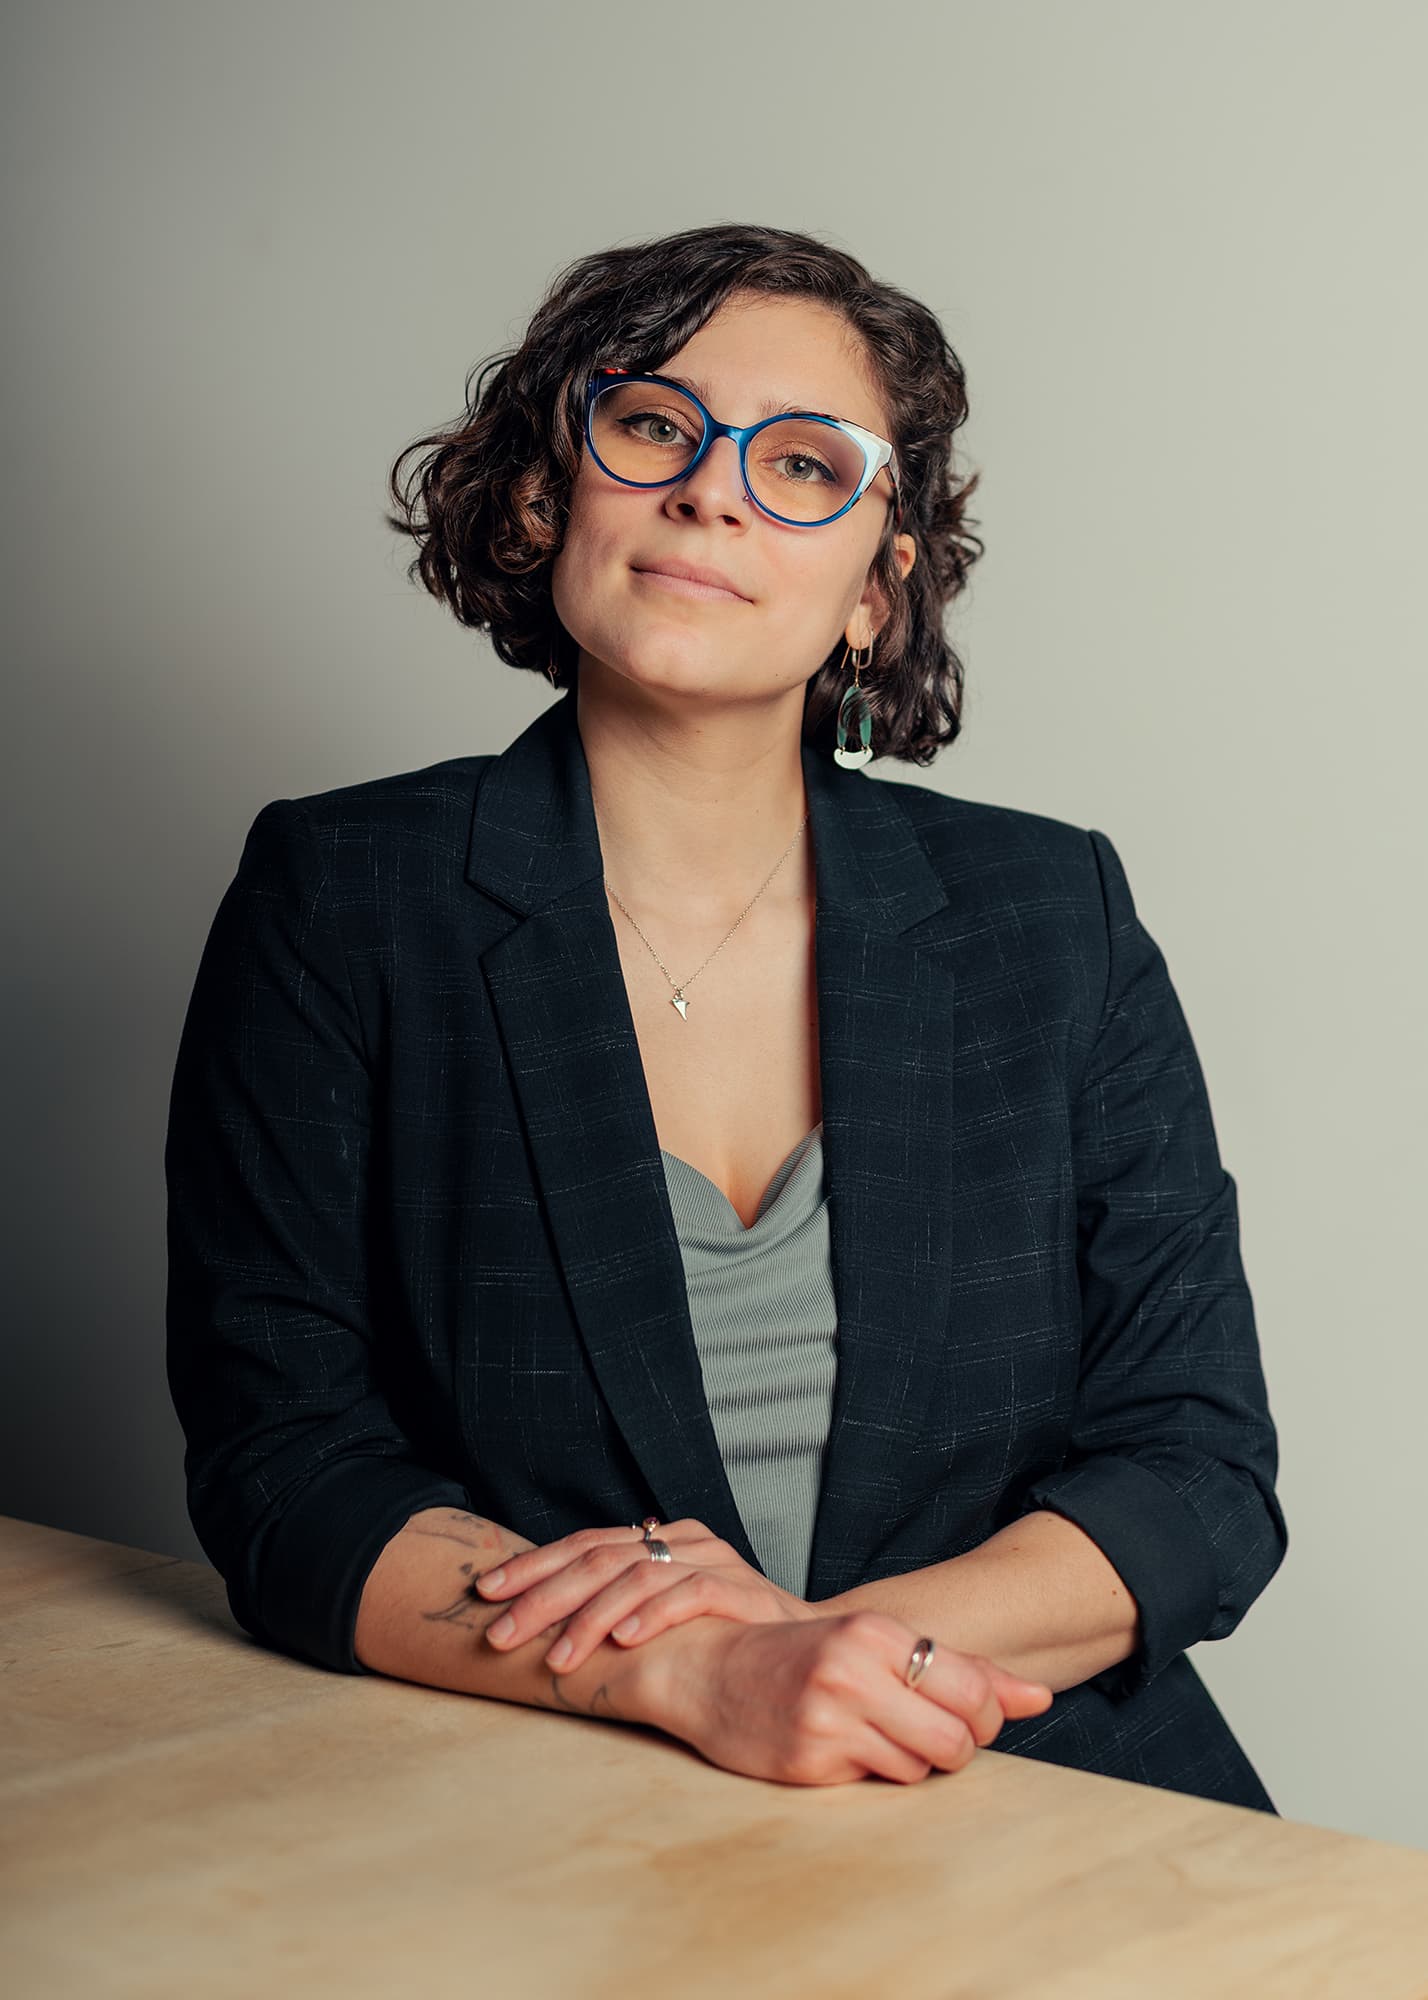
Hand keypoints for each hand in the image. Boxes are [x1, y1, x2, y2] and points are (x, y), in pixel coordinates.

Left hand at [473, 1518, 817, 1673]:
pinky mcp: (744, 1591)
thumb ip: (619, 1604)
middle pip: (598, 1556)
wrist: (811, 1648)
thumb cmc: (726, 1637)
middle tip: (500, 1632)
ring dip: (588, 1618)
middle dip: (542, 1596)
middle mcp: (684, 1540)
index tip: (484, 1592)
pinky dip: (651, 1616)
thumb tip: (540, 1615)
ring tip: (556, 1658)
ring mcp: (715, 1561)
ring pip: (636, 1575)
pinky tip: (621, 1642)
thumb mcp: (665, 1615)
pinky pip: (690, 1594)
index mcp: (661, 1537)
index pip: (583, 1542)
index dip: (532, 1566)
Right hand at [640, 1610, 1055, 1787]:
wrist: (710, 1669)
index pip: (974, 1690)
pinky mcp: (809, 1761)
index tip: (964, 1716)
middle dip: (955, 1747)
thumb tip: (1040, 1698)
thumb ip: (963, 1670)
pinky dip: (871, 1775)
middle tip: (927, 1734)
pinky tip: (843, 1749)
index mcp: (875, 1633)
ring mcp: (829, 1718)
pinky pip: (876, 1785)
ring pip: (921, 1768)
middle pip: (957, 1738)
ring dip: (911, 1762)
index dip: (984, 1716)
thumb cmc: (804, 1655)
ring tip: (876, 1736)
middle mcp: (854, 1671)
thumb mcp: (878, 1645)